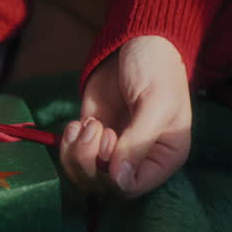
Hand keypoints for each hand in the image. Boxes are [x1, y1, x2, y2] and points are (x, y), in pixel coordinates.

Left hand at [59, 36, 191, 196]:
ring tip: (86, 125)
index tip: (111, 142)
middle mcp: (137, 159)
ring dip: (76, 153)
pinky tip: (77, 123)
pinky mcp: (90, 136)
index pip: (133, 188)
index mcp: (163, 158)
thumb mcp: (155, 104)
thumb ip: (138, 143)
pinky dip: (68, 144)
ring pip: (83, 174)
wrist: (136, 43)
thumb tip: (119, 179)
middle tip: (97, 128)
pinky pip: (72, 156)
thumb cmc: (158, 71)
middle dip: (91, 160)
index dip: (114, 176)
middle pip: (103, 186)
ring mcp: (111, 148)